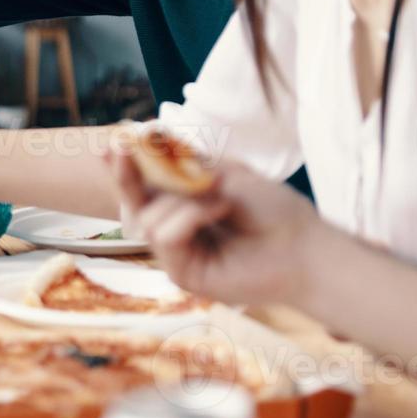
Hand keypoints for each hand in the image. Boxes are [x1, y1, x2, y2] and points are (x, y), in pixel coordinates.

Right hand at [107, 153, 326, 305]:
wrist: (304, 247)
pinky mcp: (183, 274)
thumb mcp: (228, 174)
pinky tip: (219, 211)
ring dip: (181, 200)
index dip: (126, 168)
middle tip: (118, 149)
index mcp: (186, 208)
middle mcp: (177, 232)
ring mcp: (178, 255)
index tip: (112, 144)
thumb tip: (152, 143)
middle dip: (126, 176)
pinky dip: (189, 217)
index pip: (147, 188)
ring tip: (220, 198)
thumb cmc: (274, 212)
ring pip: (148, 219)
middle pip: (135, 204)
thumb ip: (188, 165)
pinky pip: (165, 237)